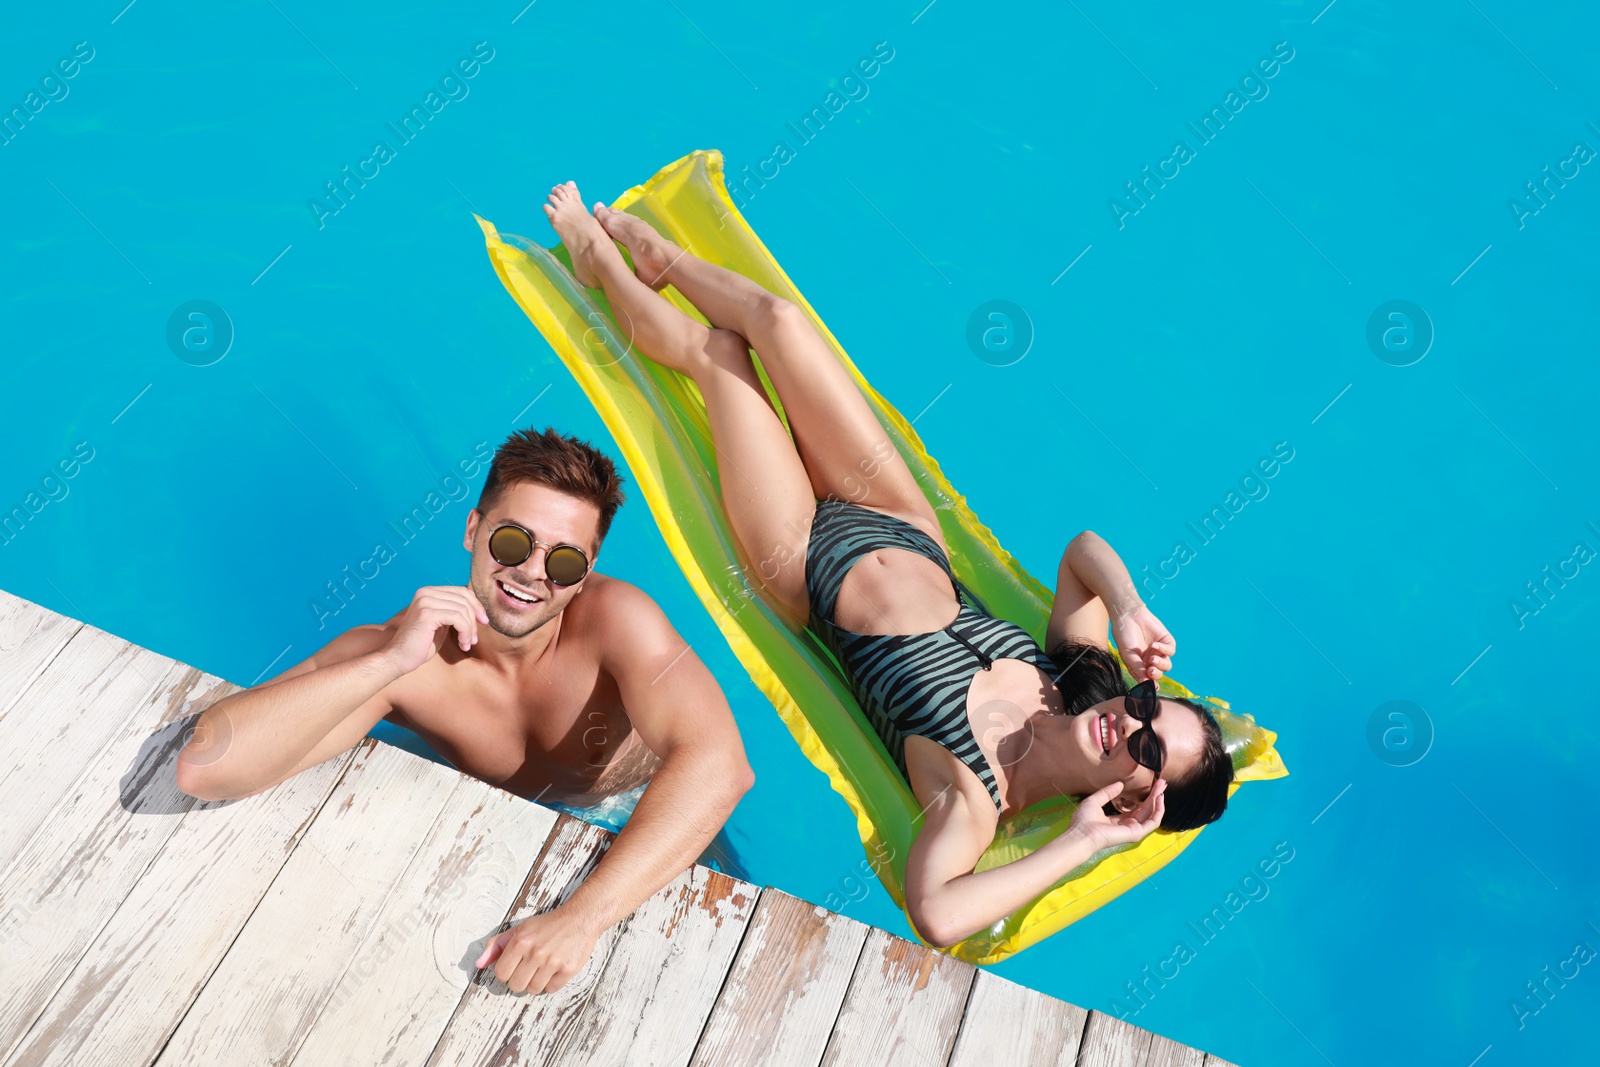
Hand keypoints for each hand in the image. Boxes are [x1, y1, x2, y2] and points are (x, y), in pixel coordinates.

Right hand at [382, 586, 487, 673]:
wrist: (398, 658)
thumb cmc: (421, 644)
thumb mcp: (441, 624)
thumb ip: (453, 611)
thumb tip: (476, 605)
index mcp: (428, 592)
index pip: (461, 591)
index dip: (476, 605)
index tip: (483, 621)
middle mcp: (425, 592)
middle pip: (464, 599)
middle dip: (474, 620)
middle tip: (474, 639)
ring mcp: (425, 601)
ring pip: (462, 610)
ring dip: (470, 630)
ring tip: (467, 644)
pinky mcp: (427, 614)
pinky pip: (457, 618)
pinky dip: (465, 632)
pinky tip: (463, 644)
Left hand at [475, 906, 603, 993]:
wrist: (580, 917)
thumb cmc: (548, 925)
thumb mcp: (519, 929)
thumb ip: (497, 945)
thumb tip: (479, 964)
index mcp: (521, 941)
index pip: (501, 974)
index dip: (506, 972)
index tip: (515, 965)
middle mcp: (535, 952)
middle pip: (515, 986)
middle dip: (520, 979)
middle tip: (529, 967)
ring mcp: (553, 961)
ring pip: (533, 989)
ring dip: (536, 982)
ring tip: (543, 967)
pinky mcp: (568, 969)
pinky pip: (551, 989)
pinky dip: (552, 983)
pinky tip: (555, 969)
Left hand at [1067, 779, 1165, 850]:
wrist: (1082, 833)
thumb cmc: (1084, 820)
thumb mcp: (1095, 800)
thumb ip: (1108, 792)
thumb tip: (1121, 783)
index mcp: (1117, 820)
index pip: (1135, 809)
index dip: (1143, 798)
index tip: (1150, 785)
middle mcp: (1127, 826)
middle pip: (1145, 810)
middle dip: (1154, 796)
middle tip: (1161, 782)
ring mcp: (1133, 830)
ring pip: (1151, 814)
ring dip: (1158, 800)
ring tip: (1162, 787)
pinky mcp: (1137, 833)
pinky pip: (1153, 822)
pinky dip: (1158, 810)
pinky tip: (1159, 798)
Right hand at [1110, 601, 1174, 681]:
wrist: (1127, 615)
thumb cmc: (1124, 635)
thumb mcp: (1128, 654)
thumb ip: (1137, 668)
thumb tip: (1145, 683)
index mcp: (1140, 666)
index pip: (1148, 679)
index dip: (1151, 684)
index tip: (1152, 687)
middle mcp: (1151, 660)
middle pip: (1159, 674)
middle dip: (1156, 674)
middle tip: (1150, 670)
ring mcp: (1160, 652)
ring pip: (1167, 665)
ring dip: (1161, 664)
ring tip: (1152, 659)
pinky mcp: (1166, 642)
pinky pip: (1170, 651)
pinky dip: (1164, 650)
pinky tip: (1154, 645)